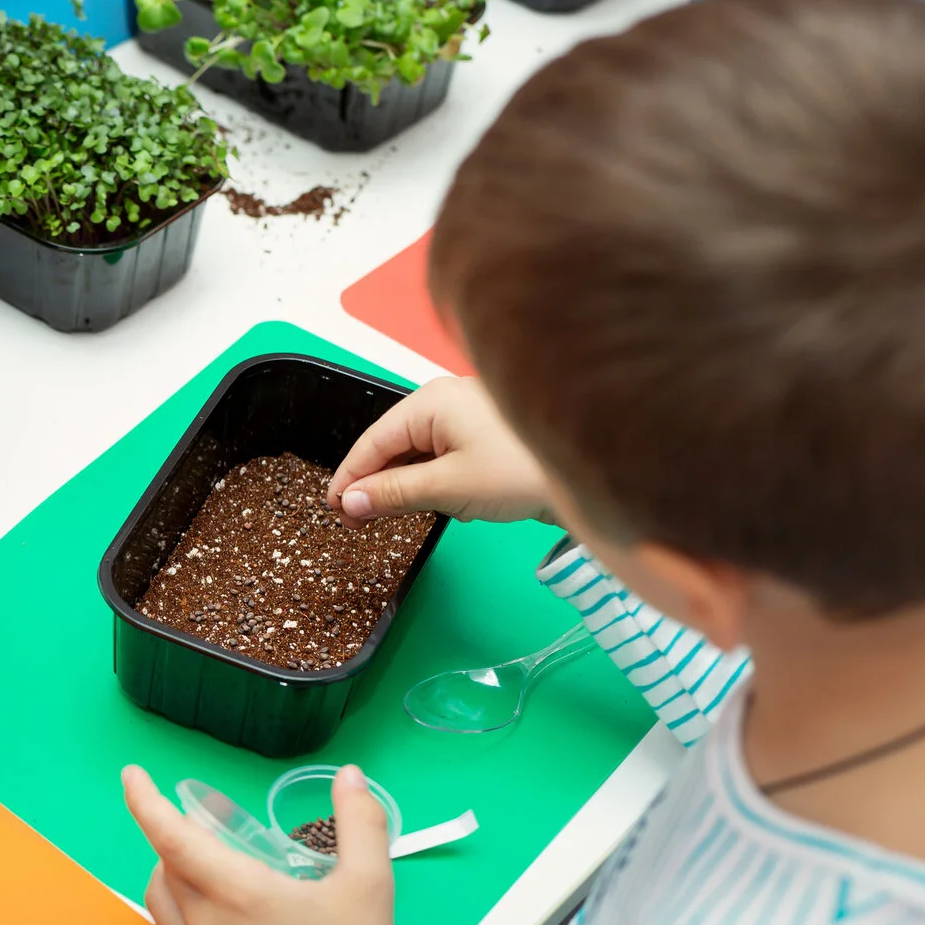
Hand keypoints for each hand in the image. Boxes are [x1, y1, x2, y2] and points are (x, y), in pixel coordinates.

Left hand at [123, 765, 393, 924]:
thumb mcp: (370, 884)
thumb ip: (361, 823)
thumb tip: (351, 777)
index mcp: (237, 891)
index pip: (172, 836)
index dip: (146, 801)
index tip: (132, 776)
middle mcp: (204, 923)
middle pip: (167, 864)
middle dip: (179, 837)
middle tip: (209, 830)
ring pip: (157, 902)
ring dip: (169, 874)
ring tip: (200, 868)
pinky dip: (166, 917)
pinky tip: (189, 915)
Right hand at [324, 376, 553, 528]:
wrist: (590, 471)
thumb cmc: (522, 470)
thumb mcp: (448, 487)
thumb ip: (394, 493)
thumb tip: (350, 501)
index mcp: (430, 402)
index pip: (371, 442)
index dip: (348, 479)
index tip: (333, 510)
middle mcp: (443, 402)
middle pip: (392, 446)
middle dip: (379, 485)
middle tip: (359, 522)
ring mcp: (465, 418)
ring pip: (417, 455)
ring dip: (411, 486)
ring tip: (410, 515)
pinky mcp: (483, 437)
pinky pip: (442, 458)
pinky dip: (437, 483)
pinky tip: (452, 504)